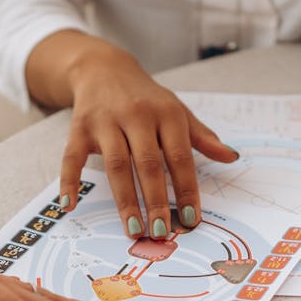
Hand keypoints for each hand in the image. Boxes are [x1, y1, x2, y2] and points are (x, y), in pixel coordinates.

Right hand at [61, 45, 237, 236]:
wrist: (104, 68)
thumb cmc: (146, 98)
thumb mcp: (177, 111)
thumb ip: (202, 137)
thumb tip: (231, 157)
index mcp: (166, 113)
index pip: (180, 156)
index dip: (187, 189)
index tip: (191, 218)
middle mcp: (136, 115)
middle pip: (148, 164)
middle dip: (156, 200)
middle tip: (161, 231)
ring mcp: (106, 122)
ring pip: (116, 165)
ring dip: (125, 200)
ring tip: (134, 229)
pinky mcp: (79, 128)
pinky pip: (72, 158)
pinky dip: (69, 182)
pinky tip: (69, 206)